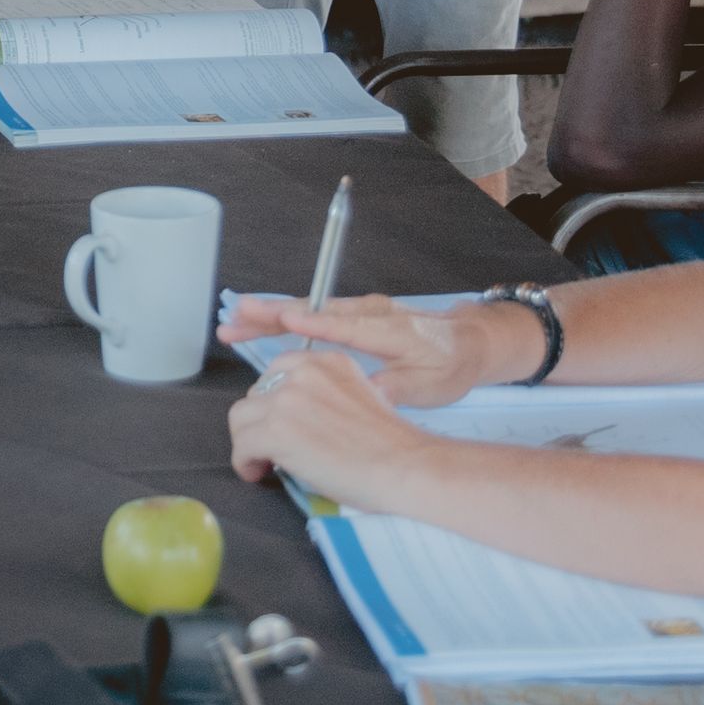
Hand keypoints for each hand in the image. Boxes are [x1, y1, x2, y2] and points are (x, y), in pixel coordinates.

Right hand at [220, 294, 516, 407]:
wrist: (469, 343)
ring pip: (308, 309)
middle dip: (273, 313)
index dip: (314, 322)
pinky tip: (258, 324)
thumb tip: (363, 395)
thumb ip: (394, 389)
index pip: (345, 324)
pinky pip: (314, 313)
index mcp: (389, 328)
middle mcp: (369, 311)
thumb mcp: (429, 387)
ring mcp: (360, 310)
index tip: (284, 318)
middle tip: (237, 317)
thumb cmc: (449, 366)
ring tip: (234, 321)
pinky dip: (285, 318)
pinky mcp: (354, 315)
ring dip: (270, 315)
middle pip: (315, 309)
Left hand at [228, 349, 429, 509]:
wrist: (405, 466)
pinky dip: (244, 462)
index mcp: (327, 360)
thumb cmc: (390, 445)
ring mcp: (287, 399)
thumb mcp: (357, 396)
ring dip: (249, 441)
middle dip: (261, 420)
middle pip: (257, 394)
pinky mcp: (276, 430)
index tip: (282, 424)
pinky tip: (258, 473)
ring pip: (241, 418)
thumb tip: (296, 417)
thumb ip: (323, 395)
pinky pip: (242, 445)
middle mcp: (303, 372)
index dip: (275, 402)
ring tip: (264, 462)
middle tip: (275, 448)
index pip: (278, 372)